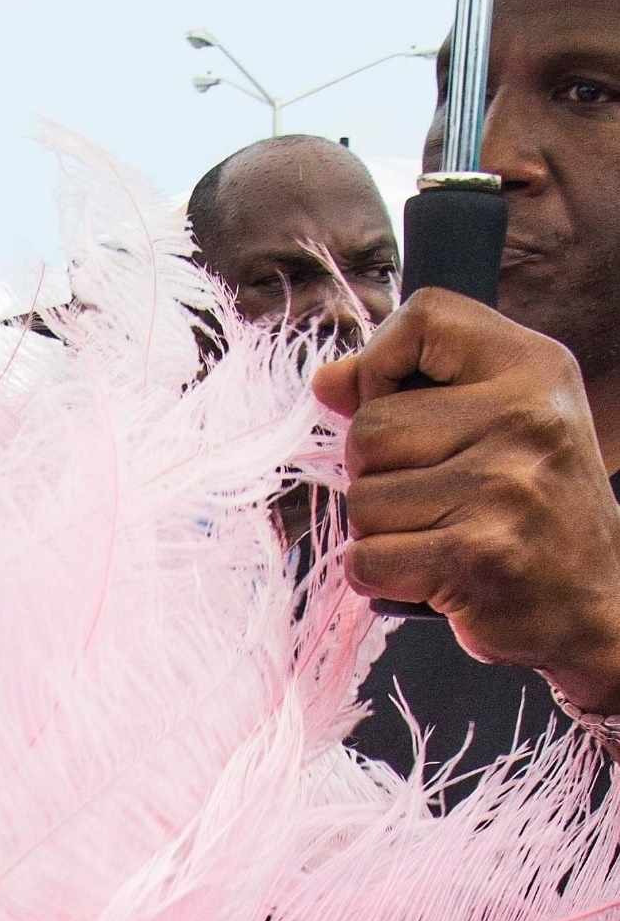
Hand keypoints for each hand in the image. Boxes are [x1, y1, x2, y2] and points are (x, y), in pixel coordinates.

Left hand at [313, 293, 619, 712]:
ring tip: (439, 539)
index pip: (425, 316)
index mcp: (533, 369)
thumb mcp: (499, 425)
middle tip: (432, 501)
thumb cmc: (534, 511)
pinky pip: (367, 560)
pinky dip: (382, 579)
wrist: (596, 604)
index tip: (396, 404)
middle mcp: (524, 418)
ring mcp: (503, 487)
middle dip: (376, 475)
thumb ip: (412, 391)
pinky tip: (431, 576)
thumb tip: (327, 380)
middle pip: (368, 429)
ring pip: (361, 502)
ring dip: (381, 534)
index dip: (382, 362)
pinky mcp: (476, 556)